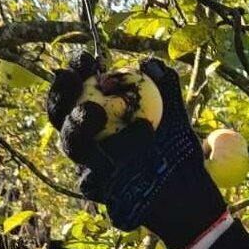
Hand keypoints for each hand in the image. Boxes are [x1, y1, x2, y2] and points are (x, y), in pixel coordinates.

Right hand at [47, 53, 226, 248]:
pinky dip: (102, 165)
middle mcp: (87, 137)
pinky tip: (118, 158)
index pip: (79, 87)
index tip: (86, 59)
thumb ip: (165, 87)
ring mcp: (88, 163)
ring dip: (78, 125)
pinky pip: (90, 177)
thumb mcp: (174, 113)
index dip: (76, 71)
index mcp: (99, 112)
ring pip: (72, 144)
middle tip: (74, 78)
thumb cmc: (176, 146)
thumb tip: (151, 63)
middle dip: (61, 93)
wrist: (186, 188)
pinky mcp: (96, 189)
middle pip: (61, 113)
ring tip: (93, 111)